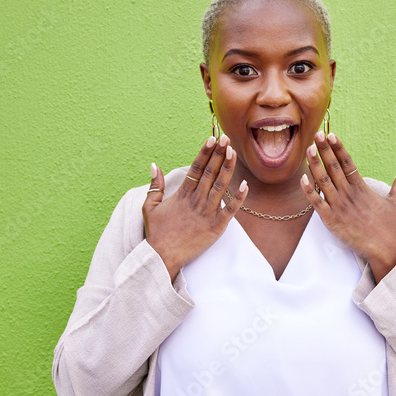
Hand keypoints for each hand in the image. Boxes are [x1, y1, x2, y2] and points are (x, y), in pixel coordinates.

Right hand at [144, 135, 247, 279]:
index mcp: (182, 195)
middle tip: (226, 138)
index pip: (195, 168)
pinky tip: (245, 184)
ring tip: (234, 152)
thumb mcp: (150, 207)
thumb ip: (155, 185)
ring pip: (220, 186)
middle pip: (209, 173)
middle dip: (219, 154)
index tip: (212, 139)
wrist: (162, 257)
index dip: (204, 153)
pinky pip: (230, 210)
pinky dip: (238, 198)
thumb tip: (154, 165)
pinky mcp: (216, 227)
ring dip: (227, 168)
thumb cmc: (156, 233)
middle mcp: (195, 201)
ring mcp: (207, 213)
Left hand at [299, 131, 395, 282]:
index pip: (348, 163)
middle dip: (324, 150)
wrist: (384, 249)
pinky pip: (317, 203)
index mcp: (362, 188)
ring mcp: (339, 207)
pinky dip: (309, 191)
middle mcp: (349, 194)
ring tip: (308, 149)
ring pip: (323, 182)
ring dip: (315, 165)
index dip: (339, 149)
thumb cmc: (389, 226)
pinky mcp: (332, 220)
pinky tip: (303, 178)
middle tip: (316, 134)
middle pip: (334, 168)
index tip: (331, 135)